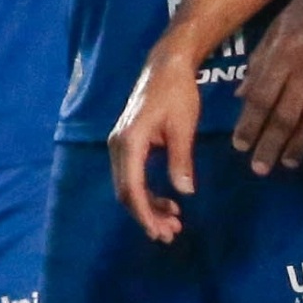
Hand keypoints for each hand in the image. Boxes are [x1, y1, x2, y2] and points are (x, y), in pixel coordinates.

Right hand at [107, 48, 204, 241]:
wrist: (166, 67)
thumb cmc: (177, 93)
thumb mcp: (183, 127)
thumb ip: (181, 159)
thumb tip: (184, 191)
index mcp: (129, 141)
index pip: (131, 188)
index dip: (144, 213)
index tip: (160, 232)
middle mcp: (118, 145)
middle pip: (126, 191)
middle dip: (147, 216)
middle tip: (171, 234)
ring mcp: (121, 145)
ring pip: (129, 186)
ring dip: (149, 207)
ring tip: (174, 222)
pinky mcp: (129, 145)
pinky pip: (134, 176)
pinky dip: (148, 192)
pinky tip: (169, 202)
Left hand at [231, 0, 302, 174]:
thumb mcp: (276, 26)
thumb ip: (260, 61)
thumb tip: (240, 95)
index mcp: (281, 55)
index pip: (259, 98)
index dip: (249, 125)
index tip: (240, 146)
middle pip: (284, 116)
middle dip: (269, 145)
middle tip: (260, 169)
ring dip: (300, 146)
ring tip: (289, 163)